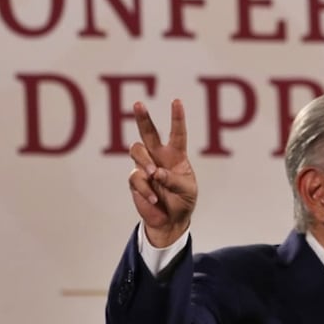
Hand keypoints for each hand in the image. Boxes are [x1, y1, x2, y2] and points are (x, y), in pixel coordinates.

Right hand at [127, 99, 197, 247]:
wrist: (170, 221)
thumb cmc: (183, 201)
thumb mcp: (187, 190)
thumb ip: (174, 180)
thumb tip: (156, 172)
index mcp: (176, 155)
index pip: (177, 133)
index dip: (177, 118)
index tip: (176, 102)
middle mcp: (158, 157)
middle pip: (148, 133)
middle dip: (143, 118)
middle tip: (138, 104)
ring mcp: (144, 167)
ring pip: (136, 150)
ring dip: (145, 160)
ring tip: (154, 174)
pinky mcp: (135, 181)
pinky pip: (136, 178)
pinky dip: (147, 188)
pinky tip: (155, 198)